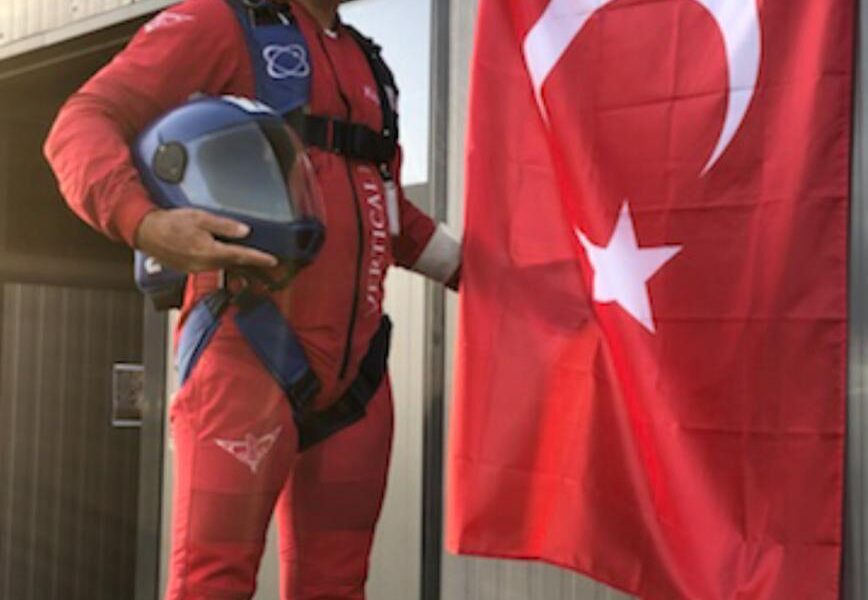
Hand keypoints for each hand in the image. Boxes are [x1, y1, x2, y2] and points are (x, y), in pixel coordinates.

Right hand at [134, 208, 277, 271]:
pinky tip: (226, 256)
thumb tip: (245, 231)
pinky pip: (212, 266)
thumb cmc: (171, 223)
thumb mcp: (200, 218)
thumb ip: (224, 226)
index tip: (273, 260)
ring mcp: (197, 269)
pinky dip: (222, 262)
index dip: (258, 258)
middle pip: (234, 264)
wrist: (146, 232)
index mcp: (209, 251)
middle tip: (267, 262)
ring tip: (252, 259)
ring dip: (237, 263)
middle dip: (251, 263)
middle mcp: (205, 264)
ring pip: (223, 266)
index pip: (240, 256)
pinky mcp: (190, 269)